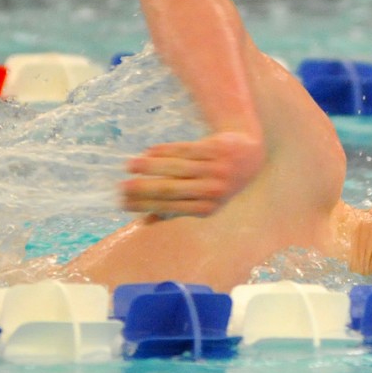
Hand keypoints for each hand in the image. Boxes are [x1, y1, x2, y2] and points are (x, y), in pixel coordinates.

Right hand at [121, 132, 264, 217]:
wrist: (249, 155)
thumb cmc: (218, 181)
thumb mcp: (204, 201)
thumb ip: (177, 210)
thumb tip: (145, 222)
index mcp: (207, 209)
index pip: (170, 207)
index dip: (146, 205)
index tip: (123, 203)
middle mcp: (212, 191)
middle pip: (171, 189)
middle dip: (144, 188)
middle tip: (122, 186)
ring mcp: (215, 169)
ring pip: (176, 168)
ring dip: (150, 167)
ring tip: (130, 165)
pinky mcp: (216, 149)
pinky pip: (185, 150)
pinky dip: (165, 151)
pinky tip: (149, 151)